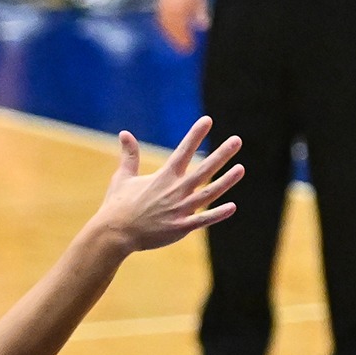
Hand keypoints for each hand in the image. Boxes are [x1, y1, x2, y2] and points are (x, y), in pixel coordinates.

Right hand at [90, 116, 242, 252]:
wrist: (114, 234)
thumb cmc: (117, 205)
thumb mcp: (122, 177)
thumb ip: (129, 156)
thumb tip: (124, 134)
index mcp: (163, 177)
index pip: (183, 151)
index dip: (195, 135)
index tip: (207, 120)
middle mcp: (174, 191)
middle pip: (203, 170)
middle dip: (221, 154)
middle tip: (237, 140)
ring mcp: (179, 210)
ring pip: (208, 193)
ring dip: (226, 181)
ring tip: (241, 168)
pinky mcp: (180, 228)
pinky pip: (202, 220)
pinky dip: (217, 214)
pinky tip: (233, 207)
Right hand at [156, 0, 209, 54]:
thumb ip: (201, 12)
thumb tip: (204, 26)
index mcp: (178, 8)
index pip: (181, 28)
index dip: (185, 39)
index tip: (190, 48)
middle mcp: (168, 10)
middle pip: (172, 30)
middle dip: (178, 41)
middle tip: (185, 49)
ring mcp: (162, 8)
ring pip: (166, 27)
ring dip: (171, 37)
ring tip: (177, 44)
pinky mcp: (160, 7)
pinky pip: (162, 22)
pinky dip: (166, 30)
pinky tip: (170, 33)